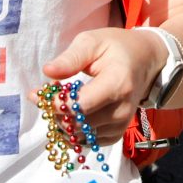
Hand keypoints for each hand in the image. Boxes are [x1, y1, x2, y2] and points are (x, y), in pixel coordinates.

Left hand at [42, 28, 168, 144]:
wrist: (146, 61)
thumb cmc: (116, 48)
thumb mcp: (93, 41)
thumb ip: (71, 58)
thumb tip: (47, 71)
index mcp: (117, 83)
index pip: (80, 106)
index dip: (55, 104)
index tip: (36, 94)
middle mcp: (122, 109)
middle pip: (77, 124)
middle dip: (55, 112)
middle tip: (46, 95)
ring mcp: (121, 125)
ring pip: (79, 135)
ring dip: (62, 121)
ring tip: (60, 101)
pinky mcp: (116, 134)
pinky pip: (86, 141)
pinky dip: (73, 130)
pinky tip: (71, 113)